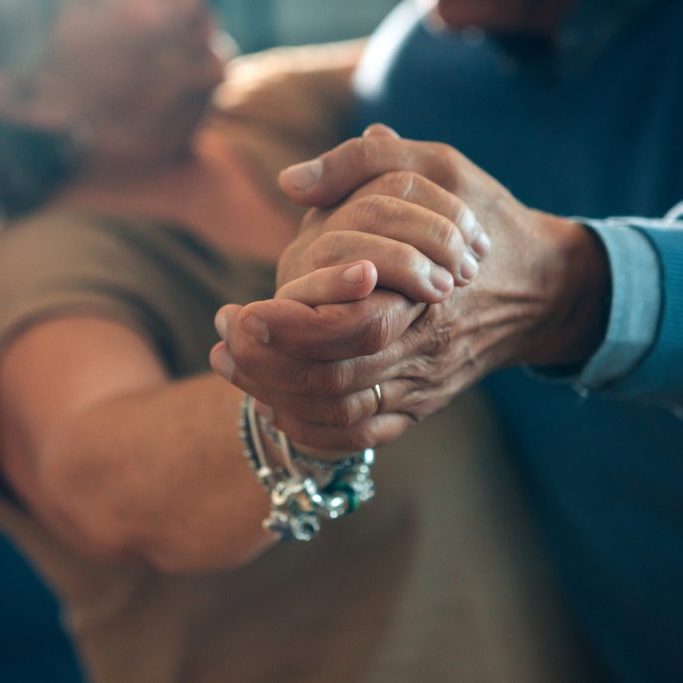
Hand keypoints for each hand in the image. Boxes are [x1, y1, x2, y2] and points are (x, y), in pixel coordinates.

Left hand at [212, 131, 609, 450]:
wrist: (543, 288)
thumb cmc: (487, 222)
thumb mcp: (442, 169)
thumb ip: (364, 164)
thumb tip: (289, 181)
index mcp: (429, 295)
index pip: (347, 327)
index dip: (286, 327)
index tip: (238, 312)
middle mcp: (424, 352)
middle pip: (334, 380)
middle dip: (267, 367)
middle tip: (221, 341)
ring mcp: (424, 386)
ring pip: (340, 413)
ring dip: (278, 397)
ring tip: (232, 368)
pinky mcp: (422, 405)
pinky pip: (361, 436)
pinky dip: (312, 431)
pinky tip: (274, 407)